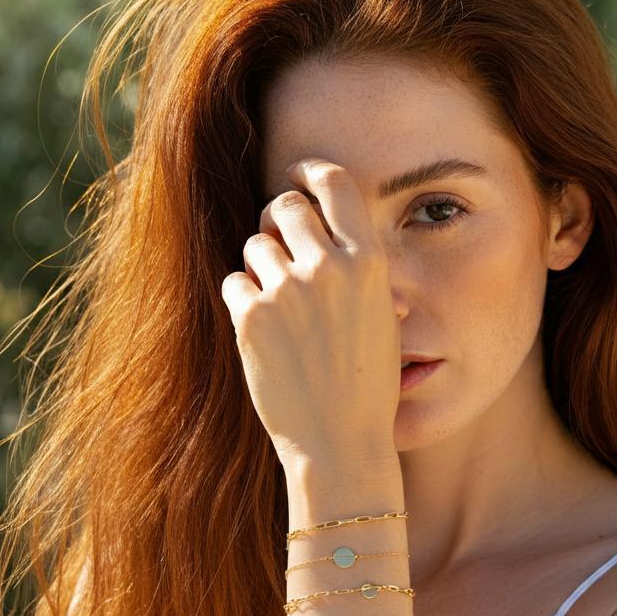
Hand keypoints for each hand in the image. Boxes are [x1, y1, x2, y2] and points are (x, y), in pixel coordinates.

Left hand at [221, 158, 400, 471]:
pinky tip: (263, 334)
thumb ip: (358, 274)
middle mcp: (327, 267)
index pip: (334, 183)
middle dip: (276, 220)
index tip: (296, 174)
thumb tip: (331, 240)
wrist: (340, 444)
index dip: (309, 171)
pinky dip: (243, 302)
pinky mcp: (251, 319)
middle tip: (278, 245)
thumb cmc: (367, 388)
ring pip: (254, 246)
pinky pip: (234, 283)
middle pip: (283, 205)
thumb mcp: (382, 322)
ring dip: (260, 268)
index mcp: (368, 262)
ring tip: (280, 311)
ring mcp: (286, 292)